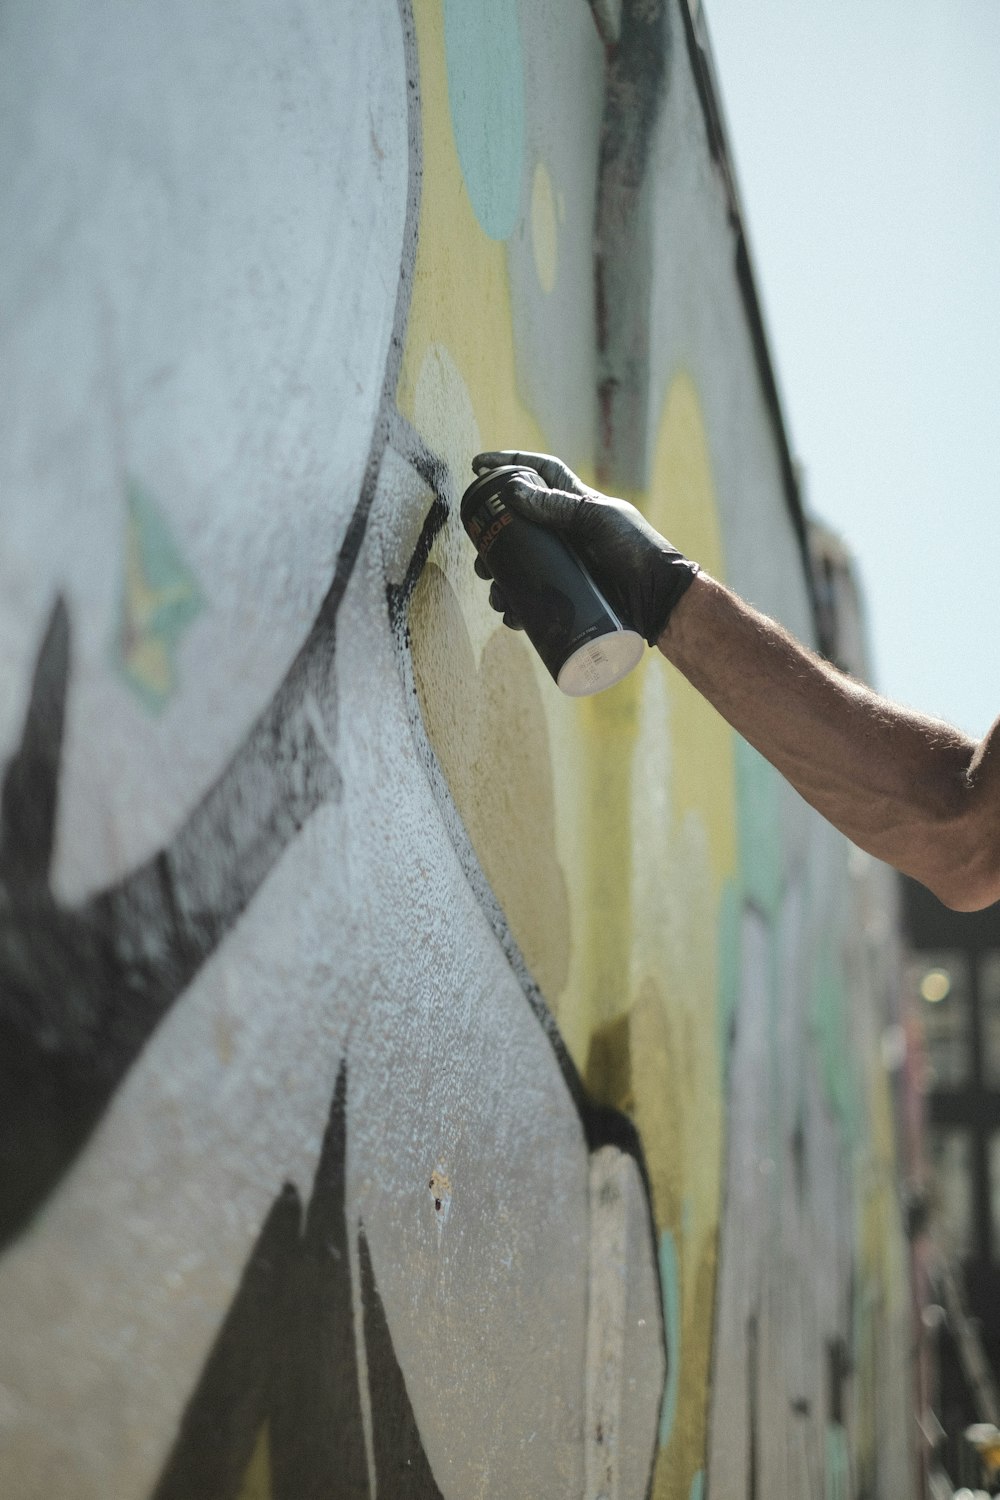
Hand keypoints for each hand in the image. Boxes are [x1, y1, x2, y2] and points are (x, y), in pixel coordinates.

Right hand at [470, 450, 698, 646]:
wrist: (659, 599)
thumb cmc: (637, 550)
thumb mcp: (598, 519)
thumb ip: (559, 505)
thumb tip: (513, 490)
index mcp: (575, 504)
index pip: (539, 473)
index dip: (509, 464)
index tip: (477, 467)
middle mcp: (565, 532)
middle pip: (517, 525)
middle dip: (492, 536)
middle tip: (480, 550)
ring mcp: (564, 564)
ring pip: (518, 566)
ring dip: (499, 578)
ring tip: (496, 592)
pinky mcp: (565, 595)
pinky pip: (532, 599)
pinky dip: (517, 607)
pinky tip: (512, 614)